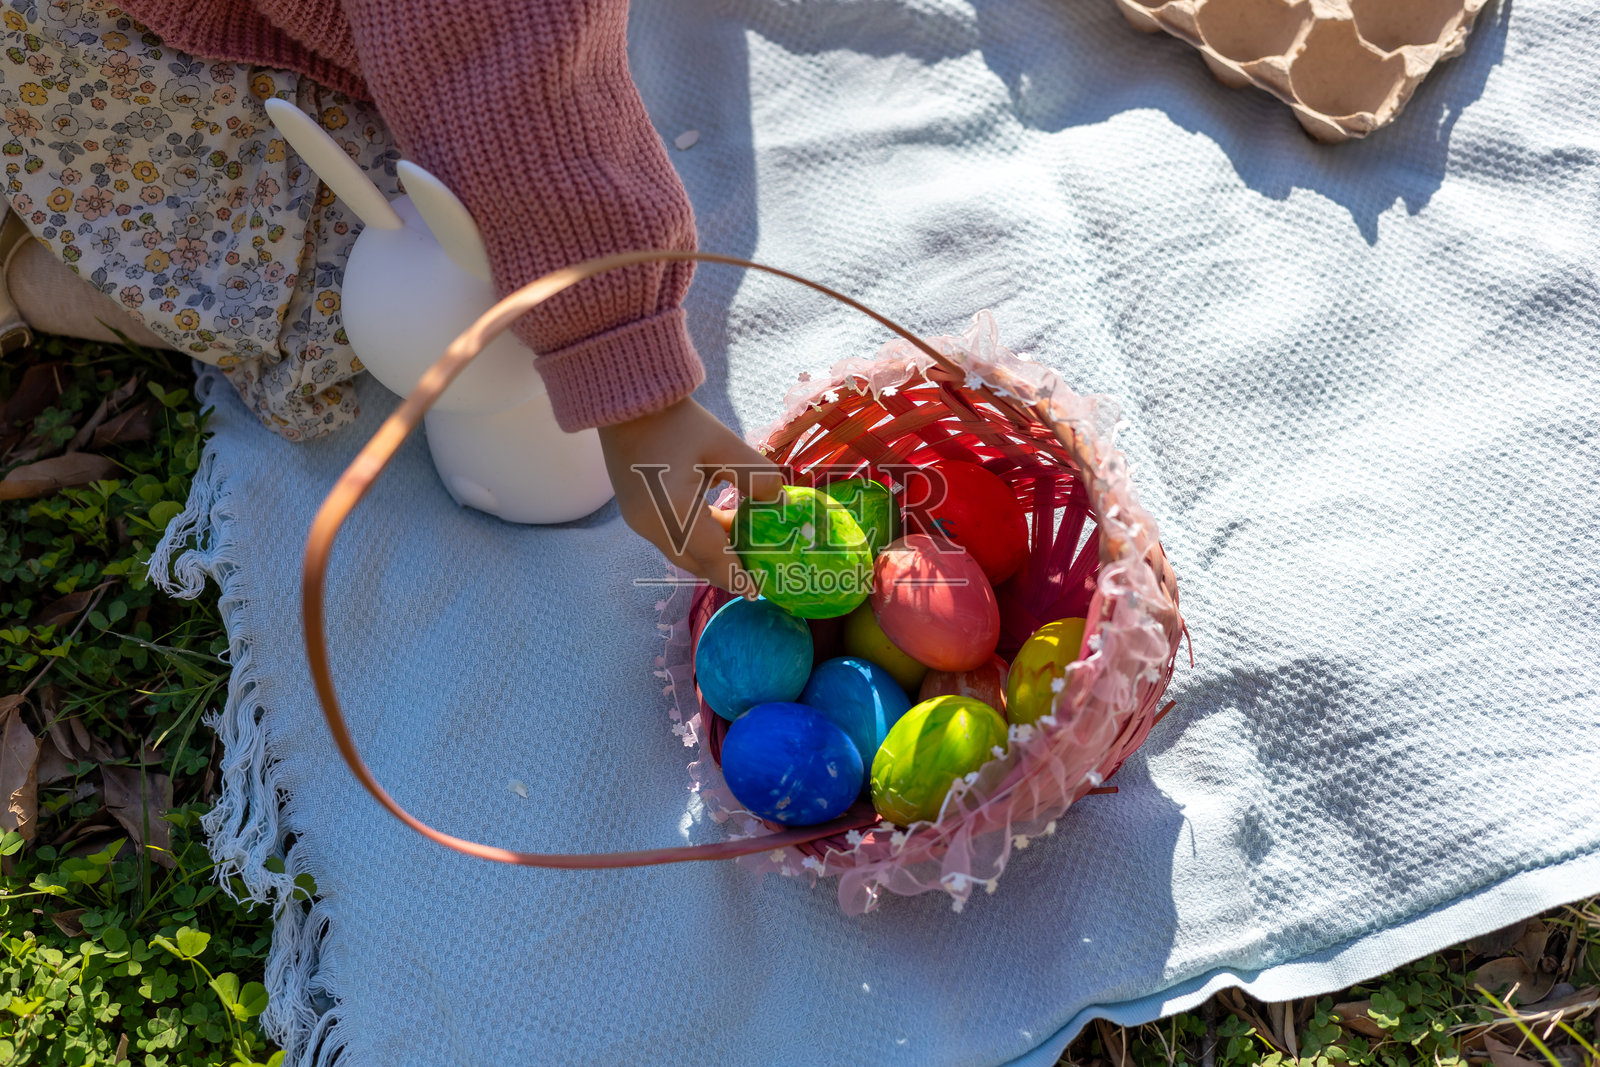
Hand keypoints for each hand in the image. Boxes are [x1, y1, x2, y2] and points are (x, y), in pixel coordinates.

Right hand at [596, 397, 783, 590]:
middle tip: (755, 566)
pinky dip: (694, 537)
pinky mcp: (634, 511)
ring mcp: (637, 520)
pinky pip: (669, 536)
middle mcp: (651, 525)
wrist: (625, 399)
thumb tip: (779, 502)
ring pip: (680, 551)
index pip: (714, 556)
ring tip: (741, 538)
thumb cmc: (675, 420)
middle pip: (693, 562)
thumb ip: (756, 477)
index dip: (737, 576)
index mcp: (674, 512)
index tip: (757, 590)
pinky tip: (717, 519)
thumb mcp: (724, 444)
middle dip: (724, 567)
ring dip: (709, 550)